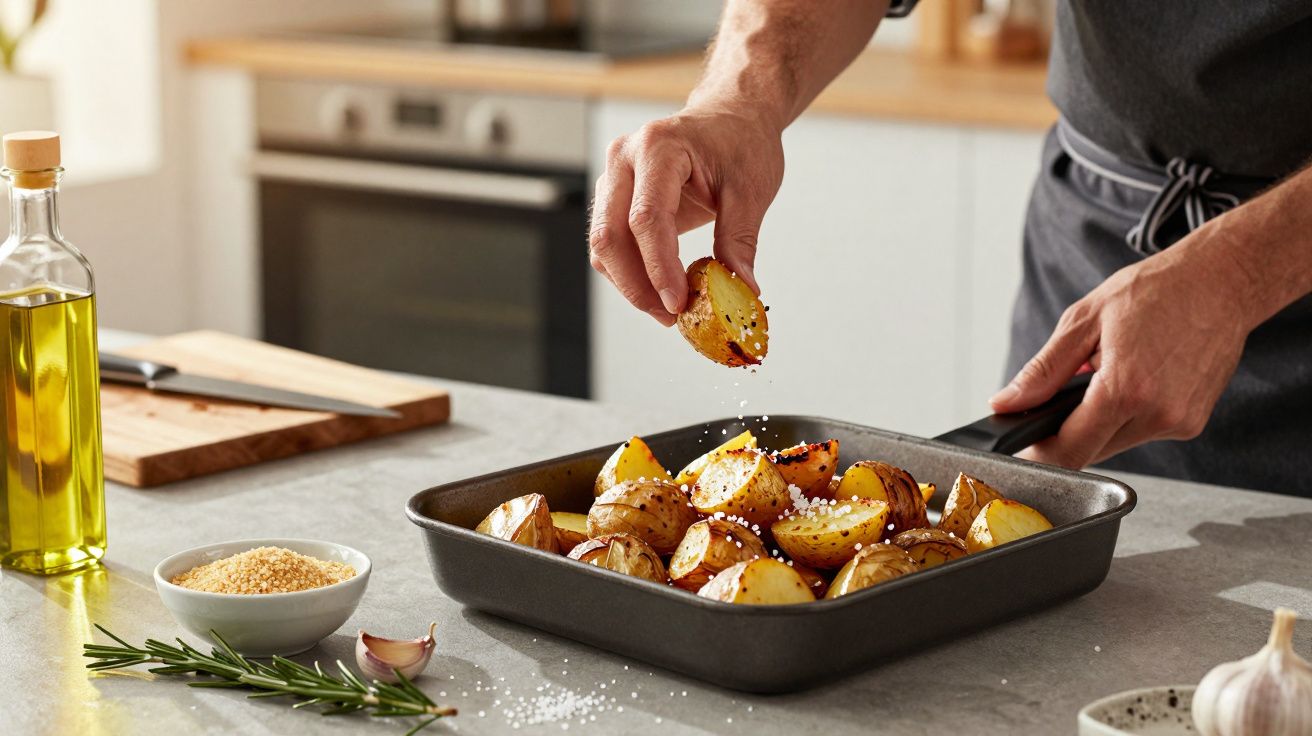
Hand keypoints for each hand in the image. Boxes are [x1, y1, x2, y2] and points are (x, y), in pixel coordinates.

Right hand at [588, 107, 784, 324]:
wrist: (731, 116)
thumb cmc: (741, 142)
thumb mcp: (751, 189)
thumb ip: (740, 240)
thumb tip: (741, 289)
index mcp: (659, 147)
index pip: (646, 218)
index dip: (658, 267)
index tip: (678, 303)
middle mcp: (624, 158)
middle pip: (610, 235)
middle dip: (637, 285)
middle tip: (670, 316)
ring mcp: (614, 177)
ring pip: (604, 244)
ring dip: (631, 284)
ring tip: (669, 308)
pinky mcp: (615, 196)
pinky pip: (611, 243)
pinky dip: (631, 272)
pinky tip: (660, 288)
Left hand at [989, 233, 1256, 467]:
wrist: (1222, 281)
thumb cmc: (1157, 290)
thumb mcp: (1084, 320)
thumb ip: (1041, 371)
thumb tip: (1006, 403)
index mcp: (1125, 389)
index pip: (1068, 451)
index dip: (1037, 454)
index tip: (1020, 448)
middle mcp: (1157, 414)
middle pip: (1090, 452)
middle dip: (1066, 433)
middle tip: (1058, 398)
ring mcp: (1179, 422)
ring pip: (1115, 444)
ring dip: (1098, 423)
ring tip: (1104, 377)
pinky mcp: (1192, 423)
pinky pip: (1142, 432)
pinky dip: (1126, 416)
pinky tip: (1134, 382)